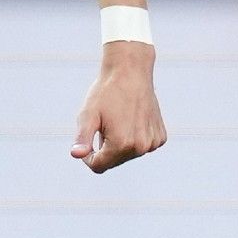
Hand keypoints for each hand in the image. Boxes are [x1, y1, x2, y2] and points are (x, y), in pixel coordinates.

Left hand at [70, 42, 165, 172]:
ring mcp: (153, 143)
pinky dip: (133, 138)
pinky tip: (131, 119)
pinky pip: (142, 146)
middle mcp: (141, 147)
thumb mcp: (88, 115)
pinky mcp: (161, 137)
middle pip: (114, 162)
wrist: (130, 72)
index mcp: (122, 144)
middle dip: (104, 149)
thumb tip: (76, 155)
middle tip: (103, 125)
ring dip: (119, 144)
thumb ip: (82, 138)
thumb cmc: (105, 93)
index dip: (87, 156)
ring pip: (128, 155)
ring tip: (117, 120)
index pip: (99, 166)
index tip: (85, 141)